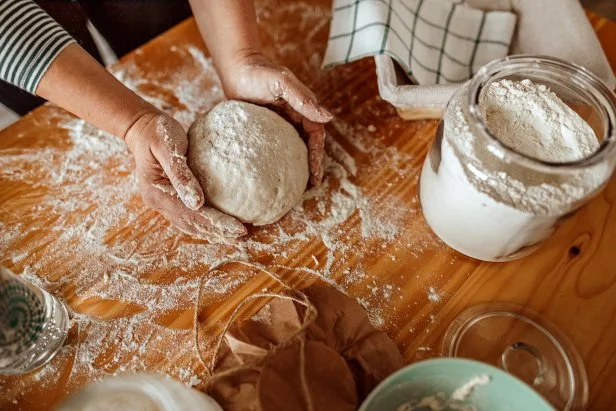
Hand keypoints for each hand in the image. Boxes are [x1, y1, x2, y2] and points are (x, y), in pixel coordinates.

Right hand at [125, 110, 246, 240]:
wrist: (143, 128)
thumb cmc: (157, 133)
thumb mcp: (167, 147)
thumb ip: (180, 174)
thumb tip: (196, 203)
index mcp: (157, 193)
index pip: (191, 214)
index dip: (215, 223)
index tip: (238, 228)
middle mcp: (158, 202)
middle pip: (191, 224)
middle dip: (217, 232)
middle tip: (242, 235)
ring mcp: (163, 202)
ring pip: (190, 224)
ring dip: (212, 231)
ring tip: (235, 236)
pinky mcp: (170, 198)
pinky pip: (188, 216)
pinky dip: (205, 223)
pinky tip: (220, 225)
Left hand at [221, 52, 332, 185]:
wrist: (236, 66)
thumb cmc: (259, 72)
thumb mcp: (282, 83)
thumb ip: (303, 99)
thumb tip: (328, 118)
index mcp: (303, 107)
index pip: (315, 136)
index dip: (317, 156)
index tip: (315, 174)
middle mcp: (295, 116)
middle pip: (308, 144)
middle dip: (312, 165)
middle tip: (310, 186)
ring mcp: (280, 122)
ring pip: (294, 147)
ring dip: (298, 164)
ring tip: (297, 185)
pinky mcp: (265, 126)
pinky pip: (275, 146)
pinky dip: (279, 159)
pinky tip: (274, 172)